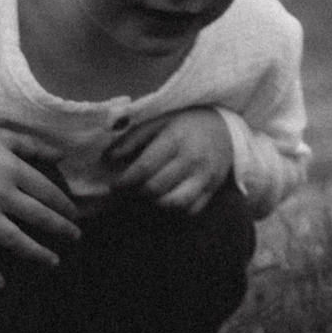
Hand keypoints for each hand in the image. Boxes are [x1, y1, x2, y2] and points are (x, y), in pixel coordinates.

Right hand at [0, 122, 81, 287]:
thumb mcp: (2, 136)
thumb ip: (33, 146)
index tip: (75, 214)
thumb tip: (62, 156)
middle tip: (76, 238)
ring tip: (53, 262)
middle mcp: (0, 193)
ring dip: (36, 253)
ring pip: (13, 239)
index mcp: (12, 170)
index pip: (48, 192)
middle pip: (38, 217)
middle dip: (61, 229)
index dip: (64, 205)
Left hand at [106, 107, 232, 213]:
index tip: (114, 186)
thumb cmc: (185, 123)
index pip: (144, 168)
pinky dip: (174, 210)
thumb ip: (132, 140)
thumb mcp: (158, 122)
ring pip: (174, 204)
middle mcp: (192, 159)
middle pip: (156, 189)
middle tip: (126, 192)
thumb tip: (107, 159)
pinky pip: (190, 210)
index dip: (124, 181)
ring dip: (154, 205)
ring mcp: (205, 177)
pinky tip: (165, 199)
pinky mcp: (213, 189)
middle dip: (135, 194)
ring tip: (145, 196)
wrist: (224, 126)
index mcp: (175, 139)